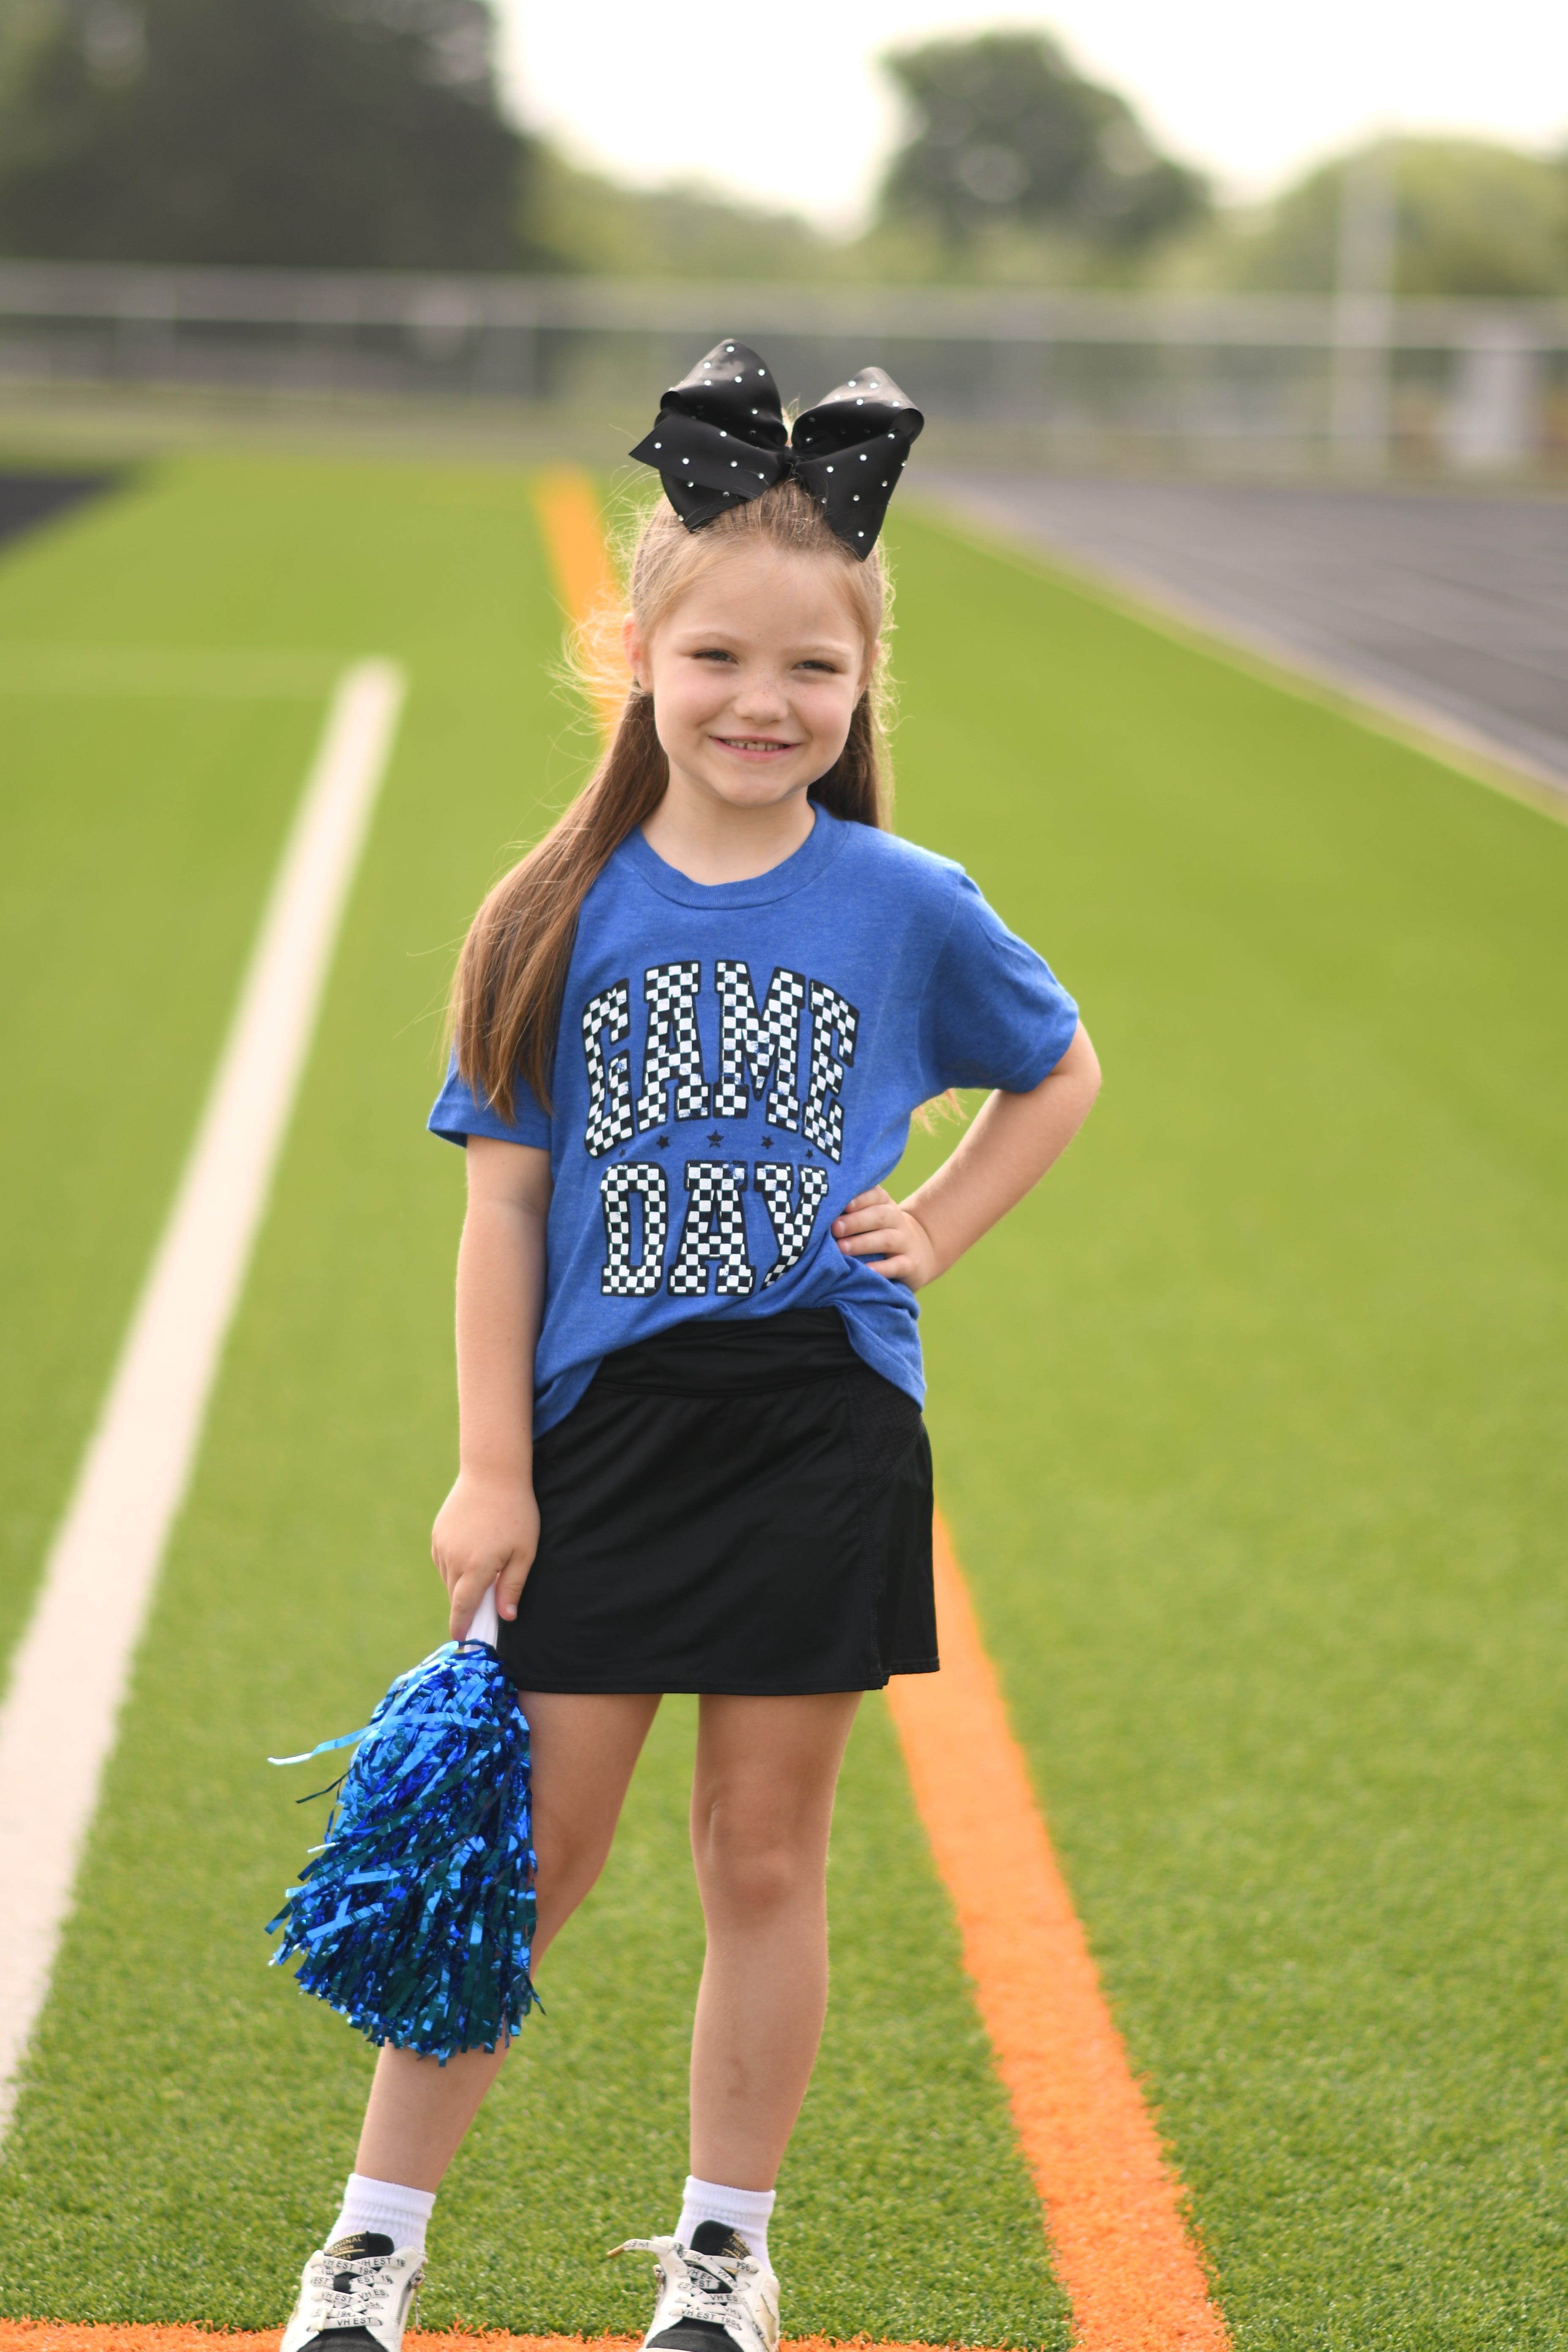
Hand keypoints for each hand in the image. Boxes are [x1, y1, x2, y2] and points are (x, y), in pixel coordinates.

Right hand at [431, 1468, 539, 1636]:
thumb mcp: (524, 1552)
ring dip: (463, 1583)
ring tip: (486, 1567)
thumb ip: (513, 1586)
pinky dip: (455, 1566)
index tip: (462, 1641)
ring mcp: (442, 1545)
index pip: (463, 1607)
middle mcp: (453, 1559)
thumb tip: (506, 1617)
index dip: (462, 1626)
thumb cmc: (516, 1512)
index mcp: (476, 1567)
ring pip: (449, 1579)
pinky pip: (443, 1561)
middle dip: (468, 1605)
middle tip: (487, 1605)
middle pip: (456, 1595)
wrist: (492, 1472)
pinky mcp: (437, 1534)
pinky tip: (473, 1553)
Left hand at [831, 1186, 939, 1288]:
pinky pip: (896, 1266)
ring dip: (862, 1243)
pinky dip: (881, 1268)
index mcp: (884, 1204)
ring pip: (886, 1240)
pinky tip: (865, 1270)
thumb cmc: (879, 1232)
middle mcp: (896, 1220)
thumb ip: (849, 1211)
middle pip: (879, 1216)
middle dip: (855, 1221)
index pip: (875, 1195)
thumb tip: (816, 1209)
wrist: (919, 1252)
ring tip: (842, 1248)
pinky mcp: (909, 1265)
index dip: (859, 1199)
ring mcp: (905, 1242)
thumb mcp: (870, 1217)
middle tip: (834, 1228)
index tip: (843, 1204)